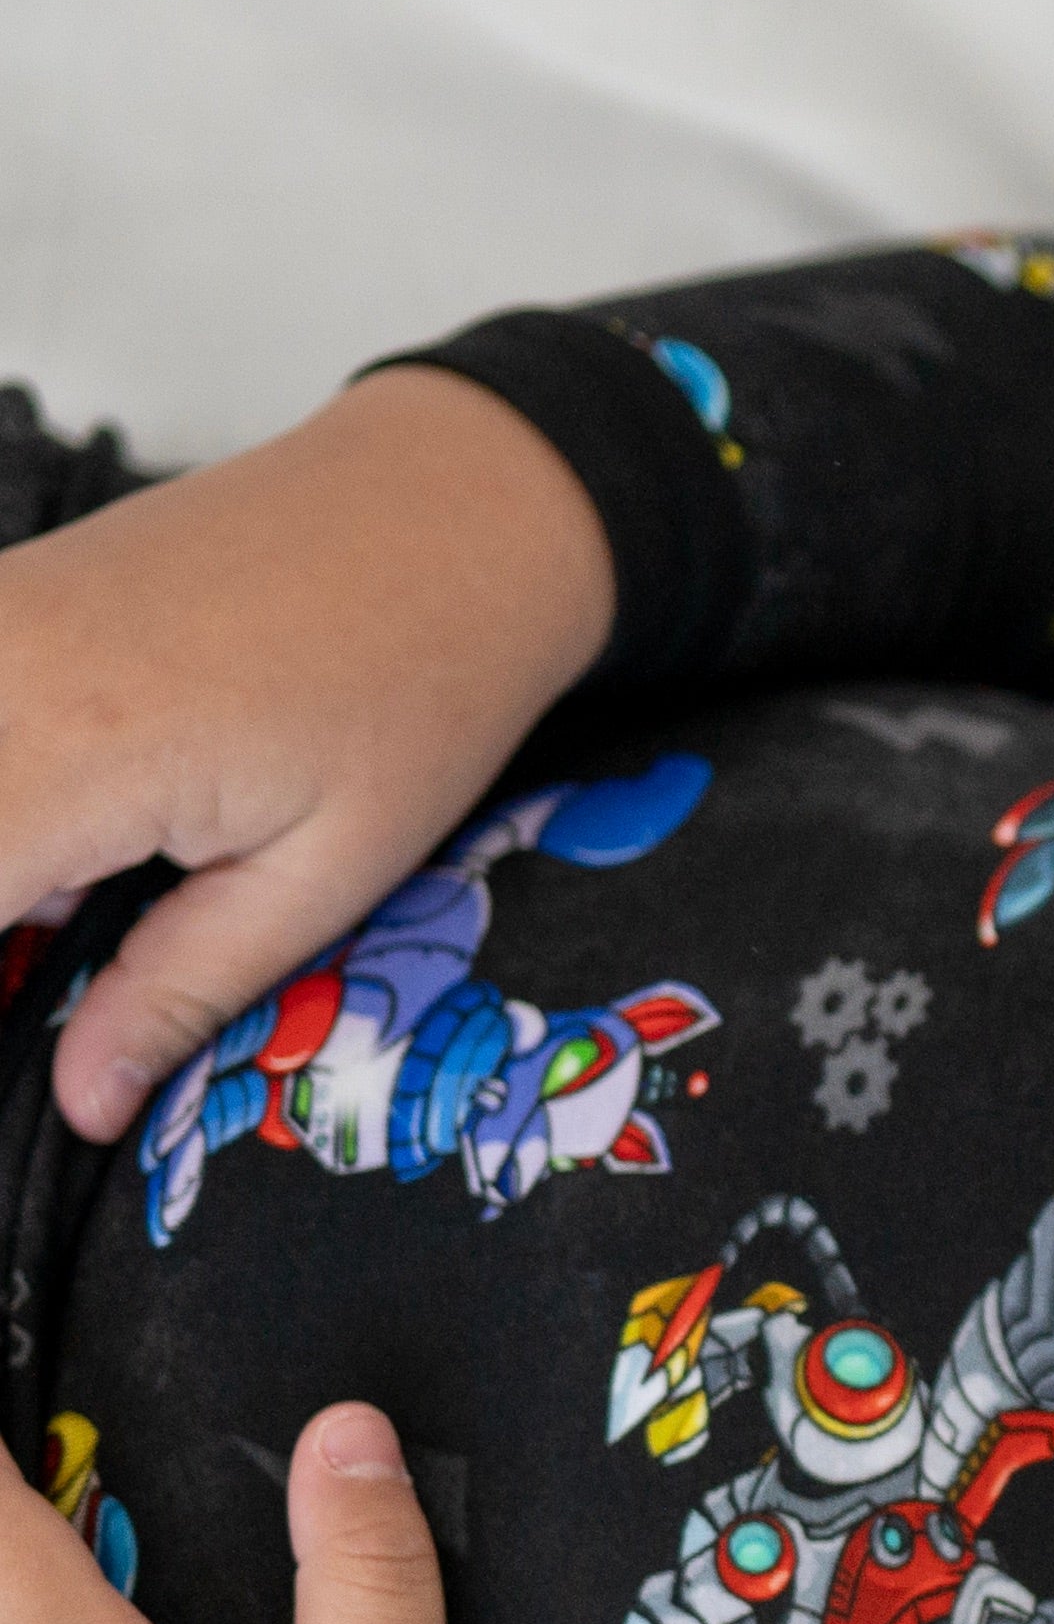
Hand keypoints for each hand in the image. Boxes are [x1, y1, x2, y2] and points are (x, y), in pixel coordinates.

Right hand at [0, 369, 616, 1144]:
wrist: (441, 518)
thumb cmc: (412, 692)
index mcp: (73, 753)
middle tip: (75, 961)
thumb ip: (178, 989)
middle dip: (1, 918)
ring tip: (74, 912)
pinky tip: (62, 845)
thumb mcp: (319, 879)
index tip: (36, 1036)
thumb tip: (83, 1104)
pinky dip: (3, 800)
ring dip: (3, 861)